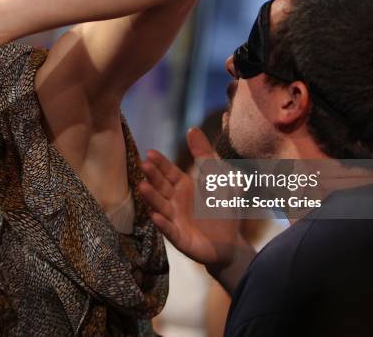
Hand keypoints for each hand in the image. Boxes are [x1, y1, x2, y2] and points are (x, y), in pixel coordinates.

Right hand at [139, 128, 253, 290]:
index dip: (160, 163)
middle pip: (161, 187)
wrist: (229, 242)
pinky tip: (155, 217)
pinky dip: (162, 224)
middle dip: (152, 177)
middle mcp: (175, 201)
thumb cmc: (221, 207)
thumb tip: (191, 128)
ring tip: (142, 187)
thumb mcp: (216, 177)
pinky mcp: (180, 238)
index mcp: (183, 186)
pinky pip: (170, 230)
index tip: (150, 153)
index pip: (168, 172)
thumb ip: (204, 154)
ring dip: (151, 198)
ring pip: (161, 206)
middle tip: (143, 165)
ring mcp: (175, 220)